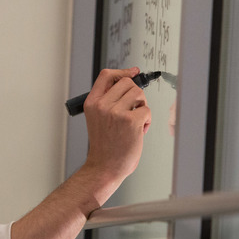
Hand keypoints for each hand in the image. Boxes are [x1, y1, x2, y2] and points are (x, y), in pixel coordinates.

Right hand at [81, 67, 151, 203]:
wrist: (104, 167)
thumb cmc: (105, 146)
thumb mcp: (98, 118)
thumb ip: (109, 100)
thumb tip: (130, 81)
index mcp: (92, 103)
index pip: (107, 75)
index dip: (122, 71)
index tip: (133, 72)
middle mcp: (102, 105)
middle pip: (127, 83)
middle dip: (135, 95)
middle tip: (133, 111)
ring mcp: (116, 112)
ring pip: (139, 94)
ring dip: (142, 107)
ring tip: (135, 122)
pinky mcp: (130, 121)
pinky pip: (147, 110)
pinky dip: (147, 121)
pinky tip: (138, 132)